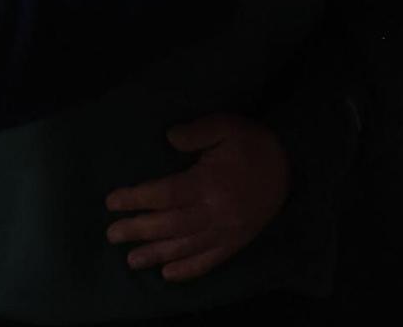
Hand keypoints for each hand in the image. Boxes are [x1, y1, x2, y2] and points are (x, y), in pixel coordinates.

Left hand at [104, 115, 290, 281]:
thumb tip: (168, 138)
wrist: (290, 166)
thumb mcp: (225, 126)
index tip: (112, 202)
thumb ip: (196, 132)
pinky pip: (210, 261)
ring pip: (186, 247)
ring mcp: (227, 231)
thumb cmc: (251, 144)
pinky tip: (168, 275)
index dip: (137, 199)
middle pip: (170, 225)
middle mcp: (216, 212)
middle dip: (138, 230)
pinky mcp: (236, 242)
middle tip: (112, 234)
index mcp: (210, 184)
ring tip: (131, 261)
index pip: (165, 194)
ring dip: (156, 255)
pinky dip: (188, 270)